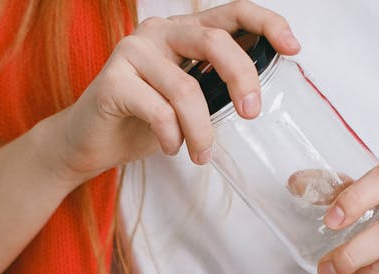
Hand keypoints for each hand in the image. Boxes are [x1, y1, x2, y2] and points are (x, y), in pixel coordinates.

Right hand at [43, 0, 300, 184]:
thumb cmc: (138, 123)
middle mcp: (156, 32)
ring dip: (201, 130)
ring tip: (201, 155)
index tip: (293, 49)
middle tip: (251, 114)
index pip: (231, 13)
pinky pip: (159, 110)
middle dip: (242, 79)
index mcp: (180, 31)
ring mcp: (132, 52)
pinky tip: (170, 148)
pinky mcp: (112, 80)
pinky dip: (171, 136)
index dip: (266, 24)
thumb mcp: (186, 102)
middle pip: (215, 42)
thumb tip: (254, 90)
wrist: (85, 144)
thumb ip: (213, 85)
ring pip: (186, 88)